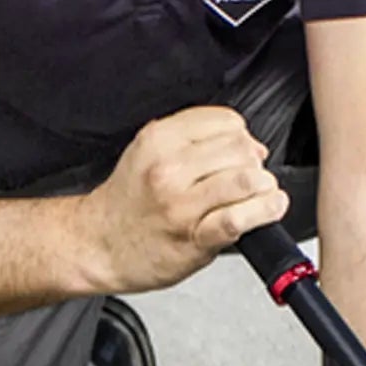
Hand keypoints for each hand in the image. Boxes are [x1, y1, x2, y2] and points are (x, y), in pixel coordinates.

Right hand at [81, 107, 288, 292]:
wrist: (98, 244)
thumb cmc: (129, 203)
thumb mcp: (148, 152)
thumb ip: (194, 139)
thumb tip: (251, 145)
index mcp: (159, 140)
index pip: (226, 121)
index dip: (242, 136)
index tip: (239, 152)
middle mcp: (168, 169)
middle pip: (241, 149)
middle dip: (254, 162)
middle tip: (247, 178)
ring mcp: (181, 205)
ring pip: (245, 179)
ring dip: (264, 187)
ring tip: (260, 194)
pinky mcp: (194, 239)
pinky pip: (238, 219)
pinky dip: (263, 212)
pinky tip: (266, 210)